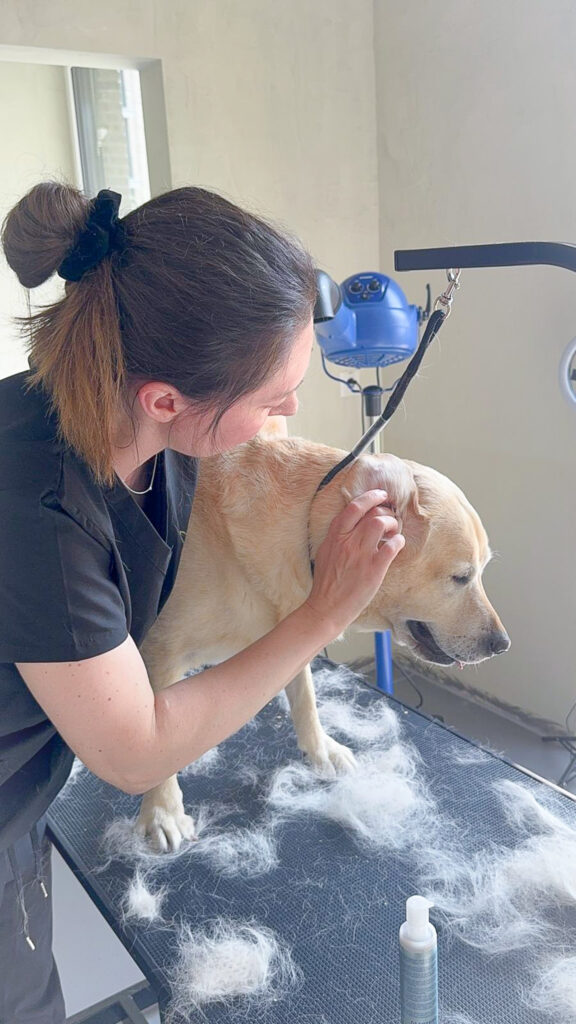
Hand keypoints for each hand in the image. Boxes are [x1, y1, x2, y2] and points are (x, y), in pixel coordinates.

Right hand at [304, 489, 404, 635]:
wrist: (326, 608)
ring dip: (393, 524)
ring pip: (381, 524)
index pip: (354, 507)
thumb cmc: (326, 582)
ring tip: (393, 532)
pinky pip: (391, 546)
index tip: (381, 495)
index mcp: (335, 537)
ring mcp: (361, 555)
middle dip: (385, 512)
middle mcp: (347, 542)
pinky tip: (397, 545)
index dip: (370, 497)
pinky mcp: (373, 570)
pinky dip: (398, 541)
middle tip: (390, 520)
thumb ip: (338, 536)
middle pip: (372, 513)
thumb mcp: (325, 552)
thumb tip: (353, 522)